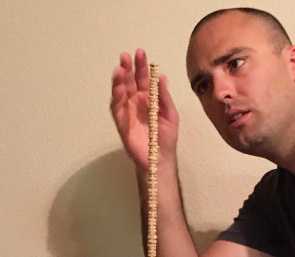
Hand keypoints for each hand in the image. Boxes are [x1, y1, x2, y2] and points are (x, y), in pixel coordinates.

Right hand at [110, 49, 179, 169]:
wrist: (160, 158)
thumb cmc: (167, 138)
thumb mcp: (171, 115)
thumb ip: (165, 97)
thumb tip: (162, 77)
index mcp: (149, 98)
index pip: (144, 79)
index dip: (142, 66)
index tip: (141, 53)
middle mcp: (136, 101)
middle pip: (130, 81)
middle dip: (128, 68)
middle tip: (126, 55)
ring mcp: (128, 110)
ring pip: (121, 90)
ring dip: (119, 78)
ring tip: (120, 67)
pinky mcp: (121, 121)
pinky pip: (116, 105)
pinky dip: (116, 94)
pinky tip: (117, 85)